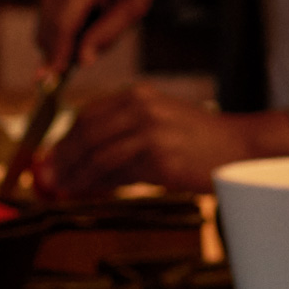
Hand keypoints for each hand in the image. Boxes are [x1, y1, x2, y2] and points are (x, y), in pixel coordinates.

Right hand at [37, 0, 177, 73]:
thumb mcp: (136, 4)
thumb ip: (108, 33)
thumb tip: (82, 61)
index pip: (62, 24)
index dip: (56, 54)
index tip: (50, 80)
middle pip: (48, 27)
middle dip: (62, 50)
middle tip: (91, 51)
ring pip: (45, 23)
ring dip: (65, 37)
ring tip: (100, 18)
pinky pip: (48, 14)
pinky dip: (64, 24)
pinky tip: (91, 11)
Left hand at [52, 87, 288, 195]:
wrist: (239, 149)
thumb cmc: (199, 141)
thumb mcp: (158, 124)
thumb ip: (122, 135)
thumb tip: (84, 161)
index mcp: (138, 96)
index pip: (88, 115)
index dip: (66, 139)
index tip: (53, 157)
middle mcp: (141, 108)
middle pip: (87, 133)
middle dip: (64, 157)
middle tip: (49, 176)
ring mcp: (151, 132)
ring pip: (99, 155)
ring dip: (77, 175)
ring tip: (64, 188)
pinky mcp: (160, 158)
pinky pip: (120, 173)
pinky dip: (101, 184)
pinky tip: (91, 191)